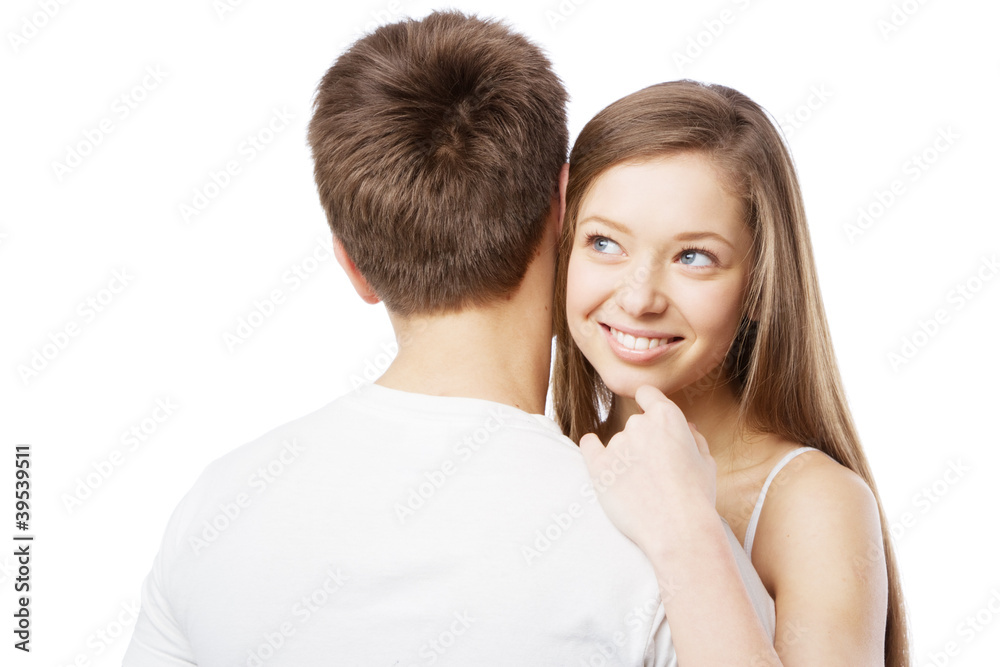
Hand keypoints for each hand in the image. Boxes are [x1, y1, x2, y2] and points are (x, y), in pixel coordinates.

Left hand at [579, 385, 716, 555]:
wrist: (678, 530)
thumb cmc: (697, 498)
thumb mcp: (706, 462)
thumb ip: (694, 438)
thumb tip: (687, 426)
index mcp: (667, 416)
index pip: (647, 393)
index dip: (648, 402)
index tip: (646, 410)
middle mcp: (638, 424)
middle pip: (635, 423)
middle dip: (644, 441)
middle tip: (655, 469)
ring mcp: (616, 444)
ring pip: (619, 444)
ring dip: (626, 457)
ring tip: (642, 487)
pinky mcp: (598, 466)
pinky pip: (589, 446)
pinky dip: (592, 448)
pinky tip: (595, 451)